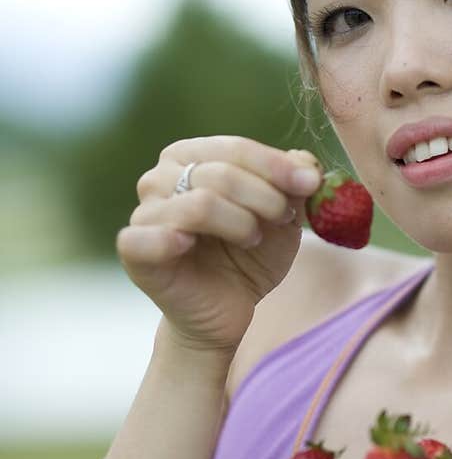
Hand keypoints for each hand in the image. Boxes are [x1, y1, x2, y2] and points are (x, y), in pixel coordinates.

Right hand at [117, 135, 323, 354]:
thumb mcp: (282, 217)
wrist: (227, 310)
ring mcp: (144, 213)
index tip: (310, 182)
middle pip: (220, 173)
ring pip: (199, 203)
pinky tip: (189, 246)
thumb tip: (305, 159)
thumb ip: (292, 183)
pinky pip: (145, 237)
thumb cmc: (249, 256)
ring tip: (253, 239)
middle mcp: (159, 177)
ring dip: (240, 223)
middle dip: (264, 196)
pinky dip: (170, 239)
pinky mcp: (133, 251)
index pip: (235, 148)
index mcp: (190, 157)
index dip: (276, 165)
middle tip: (284, 219)